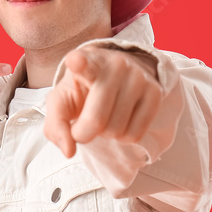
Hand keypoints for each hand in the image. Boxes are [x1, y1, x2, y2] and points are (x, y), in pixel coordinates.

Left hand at [44, 46, 161, 158]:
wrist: (115, 77)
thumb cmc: (82, 90)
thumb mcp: (61, 102)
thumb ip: (55, 126)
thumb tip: (69, 151)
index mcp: (86, 61)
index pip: (83, 62)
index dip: (78, 62)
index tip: (75, 60)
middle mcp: (115, 64)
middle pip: (96, 119)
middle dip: (83, 134)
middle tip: (81, 127)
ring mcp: (138, 77)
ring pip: (117, 130)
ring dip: (105, 135)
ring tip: (104, 116)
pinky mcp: (155, 92)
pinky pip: (135, 135)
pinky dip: (123, 138)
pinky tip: (120, 120)